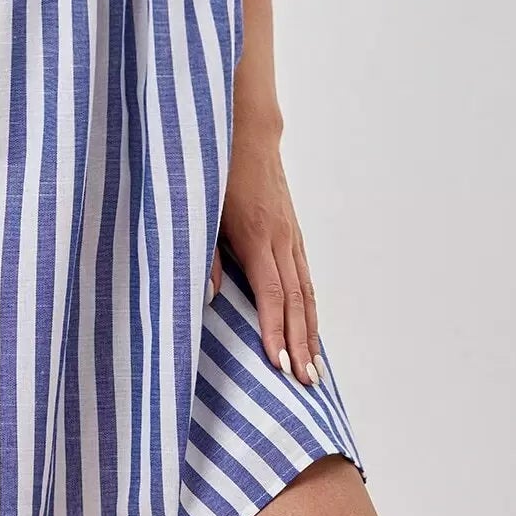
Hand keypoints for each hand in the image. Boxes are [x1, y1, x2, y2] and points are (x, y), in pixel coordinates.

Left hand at [209, 120, 324, 386]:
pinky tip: (309, 325)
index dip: (276, 332)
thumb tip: (209, 298)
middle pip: (296, 300)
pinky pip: (305, 276)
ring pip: (306, 290)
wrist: (247, 132)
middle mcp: (282, 239)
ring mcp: (291, 234)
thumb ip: (205, 254)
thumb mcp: (201, 208)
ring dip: (310, 330)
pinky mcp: (293, 231)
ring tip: (315, 368)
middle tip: (306, 383)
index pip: (272, 295)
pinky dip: (310, 306)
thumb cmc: (217, 170)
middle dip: (301, 343)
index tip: (281, 366)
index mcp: (257, 236)